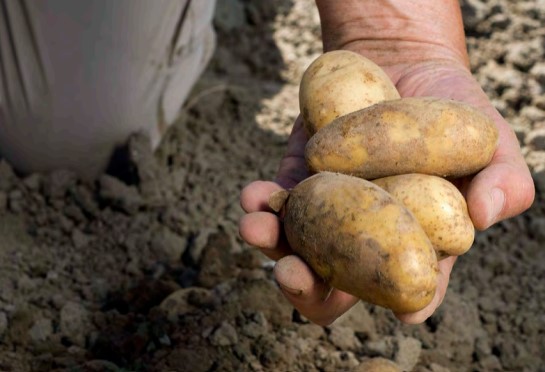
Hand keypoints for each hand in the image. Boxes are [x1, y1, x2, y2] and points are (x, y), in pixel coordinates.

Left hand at [239, 1, 534, 324]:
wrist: (403, 65)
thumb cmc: (453, 110)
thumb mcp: (491, 141)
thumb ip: (504, 179)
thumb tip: (484, 216)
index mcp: (415, 241)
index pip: (411, 286)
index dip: (406, 303)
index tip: (401, 312)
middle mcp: (365, 235)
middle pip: (335, 283)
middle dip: (309, 288)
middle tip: (293, 273)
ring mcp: (329, 210)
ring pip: (294, 246)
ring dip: (269, 245)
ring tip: (256, 226)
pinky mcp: (300, 179)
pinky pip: (275, 202)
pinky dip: (259, 203)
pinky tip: (254, 196)